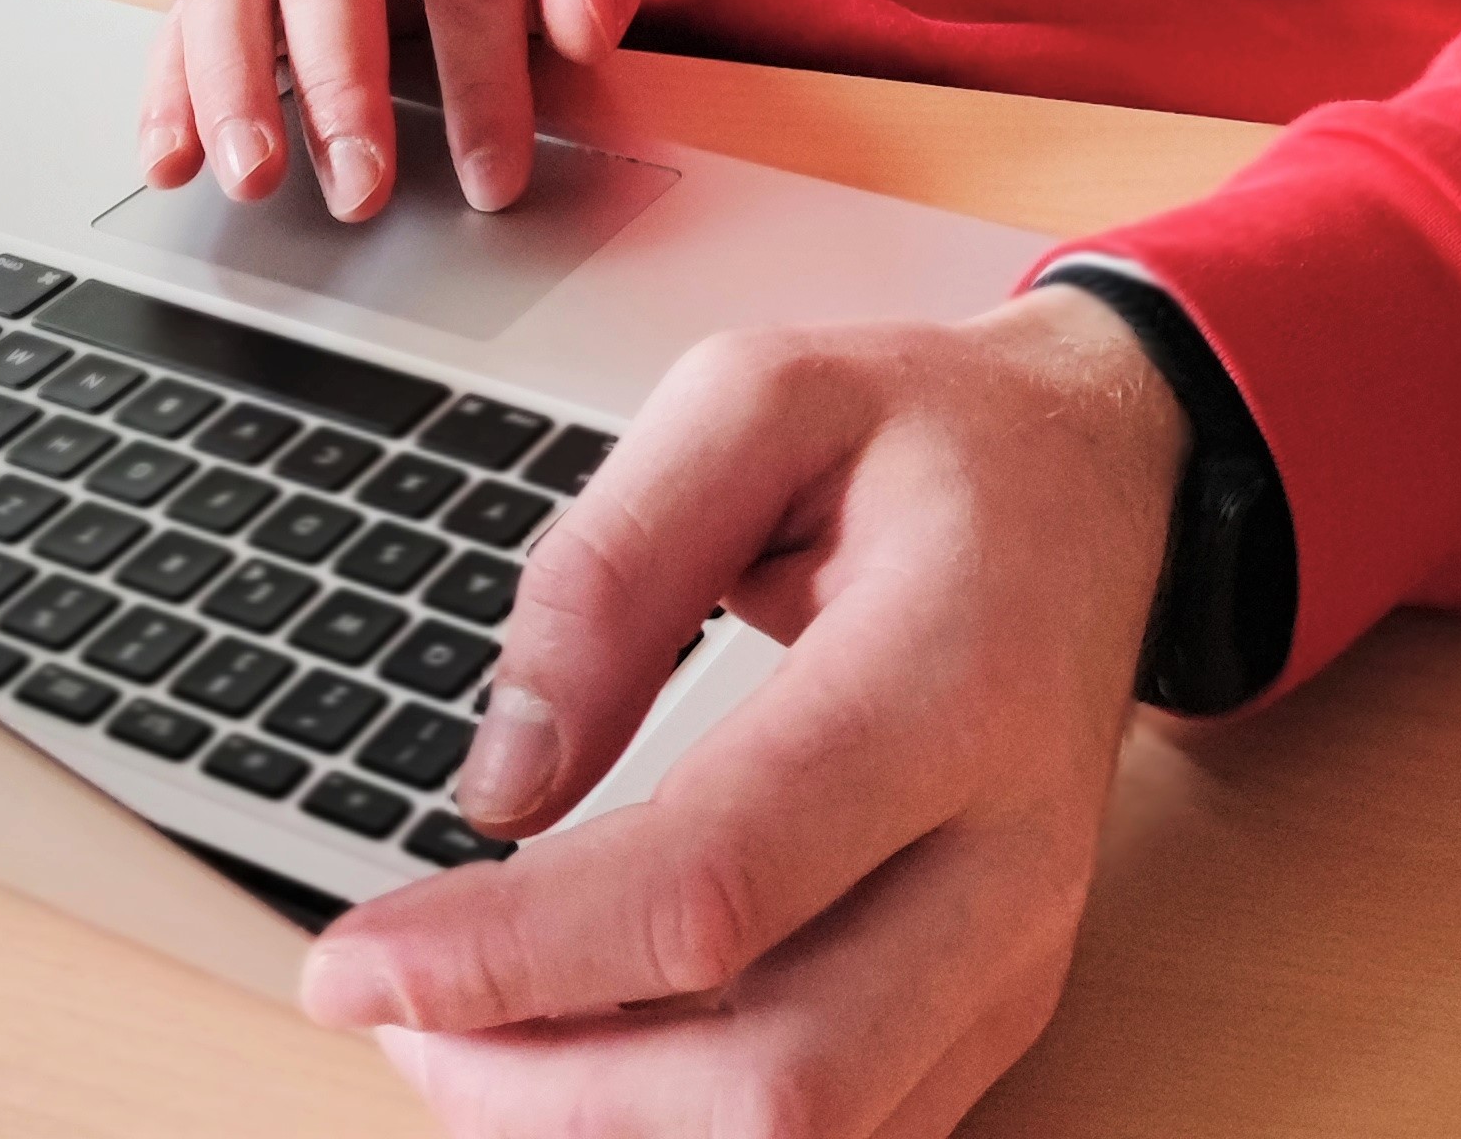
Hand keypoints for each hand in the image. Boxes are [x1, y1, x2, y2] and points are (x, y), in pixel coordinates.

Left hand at [302, 286, 1189, 1137]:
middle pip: (773, 1083)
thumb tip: (502, 787)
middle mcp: (1009, 853)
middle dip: (542, 1091)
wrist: (1109, 484)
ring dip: (605, 1131)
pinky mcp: (998, 1009)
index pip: (715, 884)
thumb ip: (611, 566)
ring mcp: (1019, 954)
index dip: (512, 954)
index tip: (351, 959)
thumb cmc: (934, 435)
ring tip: (469, 1033)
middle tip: (398, 1011)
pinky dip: (688, 1129)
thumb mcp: (761, 396)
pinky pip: (847, 1138)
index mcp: (951, 678)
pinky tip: (583, 1049)